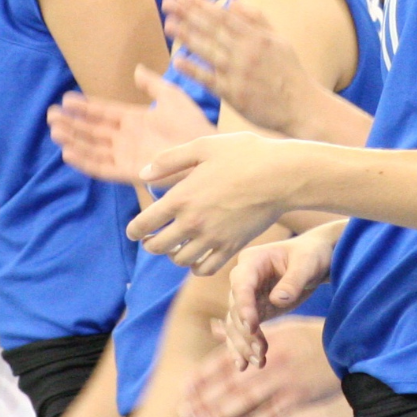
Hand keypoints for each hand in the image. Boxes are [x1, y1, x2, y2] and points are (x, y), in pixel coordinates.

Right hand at [48, 64, 214, 184]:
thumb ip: (153, 85)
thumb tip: (137, 69)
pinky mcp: (128, 171)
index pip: (104, 112)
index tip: (66, 98)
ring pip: (92, 147)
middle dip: (72, 123)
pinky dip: (85, 161)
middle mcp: (126, 138)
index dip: (85, 106)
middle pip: (92, 130)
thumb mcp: (172, 97)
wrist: (203, 150)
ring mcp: (126, 155)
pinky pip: (101, 167)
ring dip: (73, 140)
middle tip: (51, 114)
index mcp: (135, 120)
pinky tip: (68, 153)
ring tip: (55, 131)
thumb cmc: (192, 124)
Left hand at [127, 132, 307, 272]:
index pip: (143, 225)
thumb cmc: (245, 154)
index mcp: (181, 198)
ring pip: (179, 260)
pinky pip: (204, 269)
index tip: (137, 229)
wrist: (282, 175)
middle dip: (150, 243)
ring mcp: (212, 238)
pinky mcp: (231, 247)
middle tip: (154, 236)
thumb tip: (144, 175)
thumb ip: (169, 160)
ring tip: (178, 244)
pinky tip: (198, 255)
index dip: (134, 229)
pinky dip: (196, 266)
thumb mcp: (203, 146)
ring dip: (173, 254)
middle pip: (156, 247)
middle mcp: (192, 223)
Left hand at [163, 0, 311, 133]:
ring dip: (187, 36)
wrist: (302, 107)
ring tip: (168, 24)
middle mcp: (247, 52)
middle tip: (168, 2)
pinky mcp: (234, 94)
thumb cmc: (290, 73)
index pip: (223, 15)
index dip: (201, 3)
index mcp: (258, 37)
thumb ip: (257, 19)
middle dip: (188, 13)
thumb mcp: (279, 41)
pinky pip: (209, 79)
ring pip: (208, 50)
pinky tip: (177, 61)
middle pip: (212, 29)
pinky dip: (193, 70)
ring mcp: (239, 73)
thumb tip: (234, 0)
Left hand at [186, 316, 337, 416]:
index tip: (184, 389)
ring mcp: (283, 380)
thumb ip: (247, 331)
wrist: (349, 347)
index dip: (202, 376)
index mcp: (264, 340)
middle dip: (204, 398)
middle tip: (183, 412)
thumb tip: (213, 327)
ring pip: (244, 400)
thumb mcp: (281, 325)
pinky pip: (270, 415)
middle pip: (229, 382)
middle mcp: (270, 360)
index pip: (226, 359)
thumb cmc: (313, 336)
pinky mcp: (297, 398)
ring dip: (220, 413)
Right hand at [226, 234, 337, 369]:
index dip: (244, 306)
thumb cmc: (312, 254)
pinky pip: (244, 330)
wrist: (319, 258)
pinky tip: (247, 365)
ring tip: (259, 362)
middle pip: (235, 308)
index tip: (251, 327)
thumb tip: (277, 300)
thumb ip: (293, 280)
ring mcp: (247, 296)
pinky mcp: (255, 310)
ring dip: (244, 345)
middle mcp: (243, 278)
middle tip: (260, 352)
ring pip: (236, 324)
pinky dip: (244, 347)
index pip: (241, 286)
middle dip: (245, 333)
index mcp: (252, 260)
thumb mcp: (308, 263)